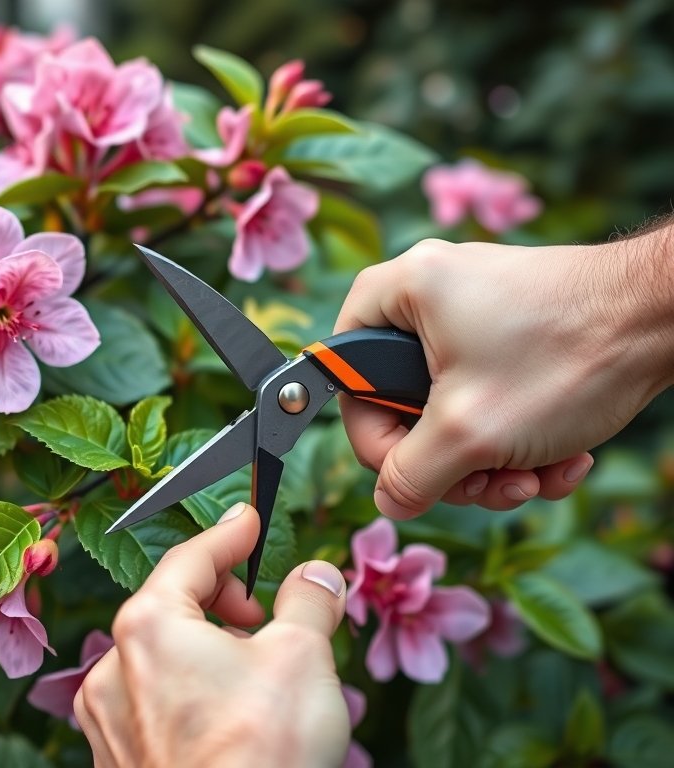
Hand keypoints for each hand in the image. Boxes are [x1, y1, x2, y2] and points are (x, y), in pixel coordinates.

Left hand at [75, 503, 351, 767]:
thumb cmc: (260, 755)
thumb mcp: (303, 657)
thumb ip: (309, 600)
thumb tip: (316, 577)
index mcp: (147, 625)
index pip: (192, 556)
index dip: (230, 534)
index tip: (251, 520)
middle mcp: (114, 668)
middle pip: (175, 605)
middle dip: (227, 603)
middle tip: (269, 619)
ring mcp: (110, 720)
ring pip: (167, 657)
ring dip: (213, 652)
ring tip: (259, 679)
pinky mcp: (120, 761)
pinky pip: (157, 702)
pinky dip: (194, 693)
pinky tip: (233, 719)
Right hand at [334, 237, 673, 518]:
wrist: (667, 316)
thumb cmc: (565, 357)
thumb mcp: (470, 433)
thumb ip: (410, 476)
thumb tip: (390, 500)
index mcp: (398, 292)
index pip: (345, 376)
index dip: (375, 438)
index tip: (419, 471)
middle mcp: (429, 293)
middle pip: (401, 403)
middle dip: (453, 460)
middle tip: (490, 483)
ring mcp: (475, 309)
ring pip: (452, 409)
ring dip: (493, 460)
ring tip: (538, 475)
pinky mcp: (515, 329)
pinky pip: (492, 396)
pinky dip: (521, 436)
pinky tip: (563, 459)